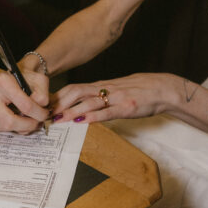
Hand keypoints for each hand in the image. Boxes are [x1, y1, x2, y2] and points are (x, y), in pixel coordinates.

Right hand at [0, 68, 49, 133]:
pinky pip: (4, 130)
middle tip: (38, 122)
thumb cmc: (28, 80)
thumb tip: (39, 107)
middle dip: (28, 125)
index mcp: (3, 82)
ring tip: (32, 120)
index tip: (45, 114)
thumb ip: (42, 94)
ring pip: (6, 127)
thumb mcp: (40, 81)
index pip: (24, 105)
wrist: (18, 81)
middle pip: (10, 121)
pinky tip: (23, 120)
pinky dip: (17, 128)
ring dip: (23, 127)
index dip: (38, 113)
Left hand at [49, 73, 175, 124]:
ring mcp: (116, 97)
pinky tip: (82, 122)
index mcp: (102, 85)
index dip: (58, 96)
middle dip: (58, 103)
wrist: (163, 89)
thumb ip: (101, 95)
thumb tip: (84, 103)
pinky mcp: (126, 107)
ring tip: (57, 120)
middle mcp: (106, 88)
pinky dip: (93, 117)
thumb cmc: (140, 90)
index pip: (74, 88)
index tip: (44, 106)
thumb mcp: (117, 89)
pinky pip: (107, 112)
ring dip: (71, 111)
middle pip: (76, 92)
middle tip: (44, 114)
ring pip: (89, 101)